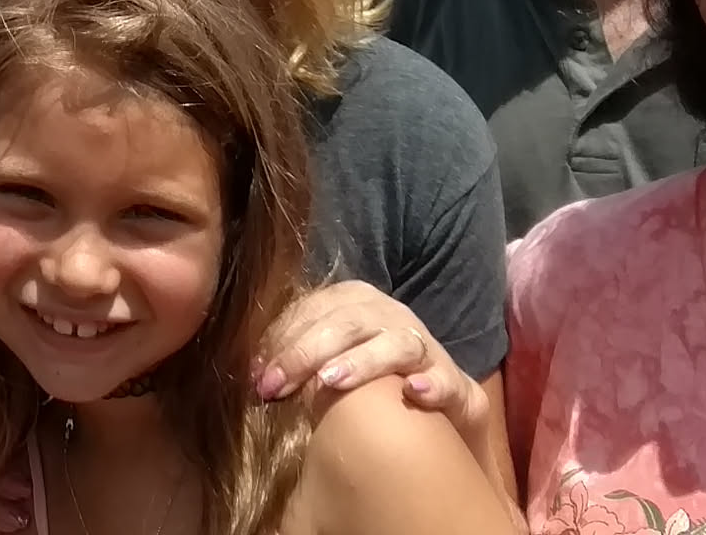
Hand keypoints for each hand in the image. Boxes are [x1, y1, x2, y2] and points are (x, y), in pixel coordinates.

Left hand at [252, 280, 484, 425]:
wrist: (437, 404)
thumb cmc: (370, 381)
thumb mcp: (329, 363)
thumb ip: (295, 363)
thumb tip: (253, 377)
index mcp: (355, 302)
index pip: (313, 310)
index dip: (281, 341)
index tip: (257, 376)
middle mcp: (390, 315)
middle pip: (346, 323)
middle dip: (305, 353)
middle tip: (275, 387)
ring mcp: (424, 345)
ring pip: (395, 343)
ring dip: (362, 361)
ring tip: (332, 382)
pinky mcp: (452, 381)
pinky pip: (444, 379)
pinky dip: (430, 384)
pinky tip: (413, 392)